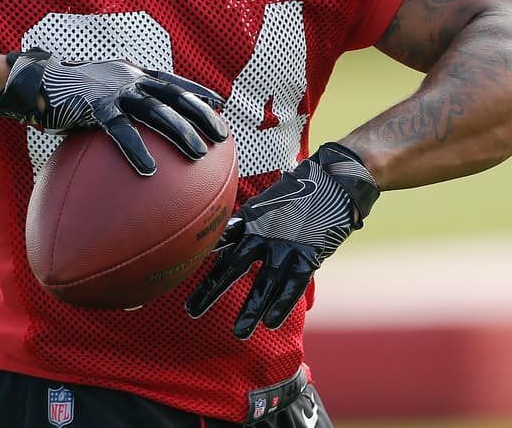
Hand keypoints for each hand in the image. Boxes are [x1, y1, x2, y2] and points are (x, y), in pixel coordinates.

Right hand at [0, 49, 227, 175]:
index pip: (172, 81)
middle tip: (222, 136)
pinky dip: (137, 149)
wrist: (34, 83)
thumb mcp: (97, 96)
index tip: (219, 104)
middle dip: (202, 115)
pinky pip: (121, 130)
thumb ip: (116, 110)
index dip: (197, 91)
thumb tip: (131, 138)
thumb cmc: (65, 95)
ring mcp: (114, 90)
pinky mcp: (95, 105)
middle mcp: (129, 77)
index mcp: (131, 73)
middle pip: (174, 95)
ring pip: (157, 110)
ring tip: (198, 154)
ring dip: (180, 132)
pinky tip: (149, 170)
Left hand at [185, 141, 378, 338]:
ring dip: (251, 309)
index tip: (176, 269)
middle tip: (191, 311)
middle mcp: (263, 232)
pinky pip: (293, 284)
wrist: (335, 178)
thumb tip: (221, 234)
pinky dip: (282, 304)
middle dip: (211, 290)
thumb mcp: (267, 201)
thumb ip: (248, 220)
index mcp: (251, 218)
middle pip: (232, 265)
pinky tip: (272, 322)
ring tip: (239, 333)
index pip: (220, 239)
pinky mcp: (308, 254)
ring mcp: (286, 244)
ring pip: (264, 283)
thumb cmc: (299, 190)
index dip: (199, 255)